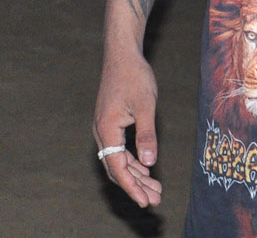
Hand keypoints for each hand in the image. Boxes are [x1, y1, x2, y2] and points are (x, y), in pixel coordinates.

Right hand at [93, 49, 163, 206]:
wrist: (122, 54)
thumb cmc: (134, 76)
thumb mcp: (145, 105)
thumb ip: (147, 134)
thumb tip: (150, 162)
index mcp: (107, 130)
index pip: (118, 167)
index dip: (132, 187)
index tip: (145, 201)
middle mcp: (101, 132)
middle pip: (117, 168)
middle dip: (136, 186)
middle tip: (155, 200)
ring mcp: (105, 128)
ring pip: (118, 160)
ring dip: (136, 175)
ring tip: (155, 189)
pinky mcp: (111, 124)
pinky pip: (119, 149)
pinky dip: (133, 161)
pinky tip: (146, 168)